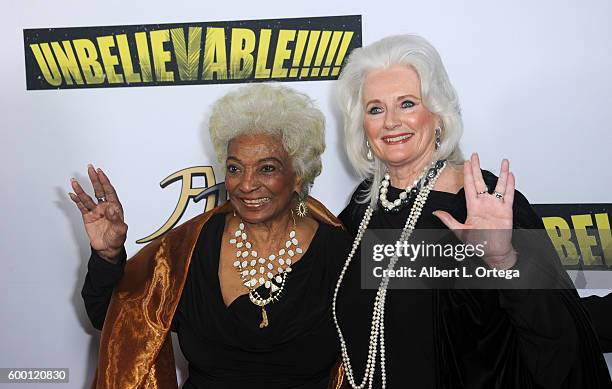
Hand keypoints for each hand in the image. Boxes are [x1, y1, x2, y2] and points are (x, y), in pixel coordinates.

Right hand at [68, 165, 126, 262]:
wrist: (108, 249)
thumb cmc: (117, 239)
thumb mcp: (120, 230)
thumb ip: (116, 220)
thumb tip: (111, 210)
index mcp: (114, 207)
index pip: (109, 191)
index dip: (105, 181)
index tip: (100, 172)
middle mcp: (104, 207)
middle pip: (99, 190)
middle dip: (95, 179)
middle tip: (90, 168)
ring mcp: (95, 211)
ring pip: (87, 198)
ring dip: (81, 190)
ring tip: (74, 181)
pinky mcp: (88, 217)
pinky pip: (81, 206)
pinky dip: (76, 200)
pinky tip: (72, 194)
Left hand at [433, 153, 515, 268]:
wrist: (494, 252)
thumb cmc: (478, 243)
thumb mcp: (461, 231)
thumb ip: (449, 221)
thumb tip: (436, 213)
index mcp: (473, 206)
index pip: (469, 185)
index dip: (467, 173)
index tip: (466, 162)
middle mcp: (484, 203)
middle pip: (481, 181)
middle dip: (477, 168)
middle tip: (476, 156)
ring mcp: (495, 206)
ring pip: (499, 185)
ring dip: (501, 174)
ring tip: (503, 162)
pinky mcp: (506, 210)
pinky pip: (508, 195)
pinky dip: (510, 185)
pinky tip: (510, 175)